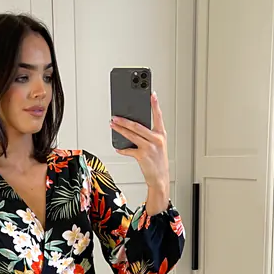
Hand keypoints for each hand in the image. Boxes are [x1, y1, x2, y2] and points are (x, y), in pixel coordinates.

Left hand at [110, 92, 169, 210]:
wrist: (160, 179)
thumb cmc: (158, 162)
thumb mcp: (157, 146)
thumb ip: (148, 136)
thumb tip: (133, 129)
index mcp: (161, 134)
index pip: (158, 116)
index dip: (155, 104)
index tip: (151, 94)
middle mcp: (156, 139)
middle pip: (137, 126)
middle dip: (124, 120)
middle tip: (116, 115)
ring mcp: (149, 147)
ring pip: (131, 135)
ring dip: (119, 129)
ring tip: (112, 125)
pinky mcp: (142, 156)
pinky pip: (129, 150)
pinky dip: (122, 149)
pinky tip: (117, 147)